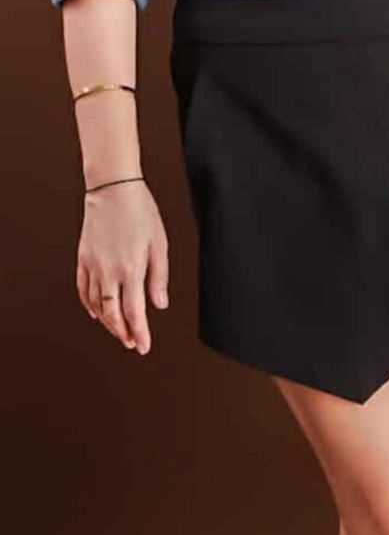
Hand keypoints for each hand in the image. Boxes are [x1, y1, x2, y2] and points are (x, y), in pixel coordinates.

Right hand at [76, 181, 169, 352]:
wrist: (113, 188)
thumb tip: (160, 304)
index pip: (134, 312)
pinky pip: (82, 289)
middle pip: (112, 314)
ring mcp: (93, 265)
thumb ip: (159, 277)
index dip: (139, 333)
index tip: (143, 346)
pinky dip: (88, 305)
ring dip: (107, 322)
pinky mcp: (83, 258)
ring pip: (96, 305)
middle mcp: (109, 271)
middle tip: (132, 342)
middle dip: (122, 333)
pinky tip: (96, 312)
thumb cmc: (140, 211)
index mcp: (130, 269)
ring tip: (119, 330)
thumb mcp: (159, 243)